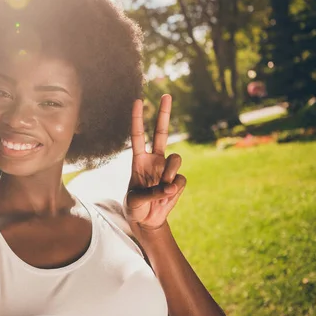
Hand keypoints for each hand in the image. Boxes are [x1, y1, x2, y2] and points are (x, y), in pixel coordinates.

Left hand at [124, 94, 185, 230]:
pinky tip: (167, 196)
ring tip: (161, 189)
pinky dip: (174, 189)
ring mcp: (167, 169)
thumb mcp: (135, 201)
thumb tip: (169, 187)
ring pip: (175, 159)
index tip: (138, 101)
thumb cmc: (134, 207)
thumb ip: (151, 193)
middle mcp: (154, 160)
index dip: (138, 119)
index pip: (137, 136)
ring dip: (169, 174)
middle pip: (161, 132)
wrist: (146, 221)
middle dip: (164, 114)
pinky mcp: (177, 181)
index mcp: (138, 160)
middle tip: (166, 95)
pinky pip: (180, 180)